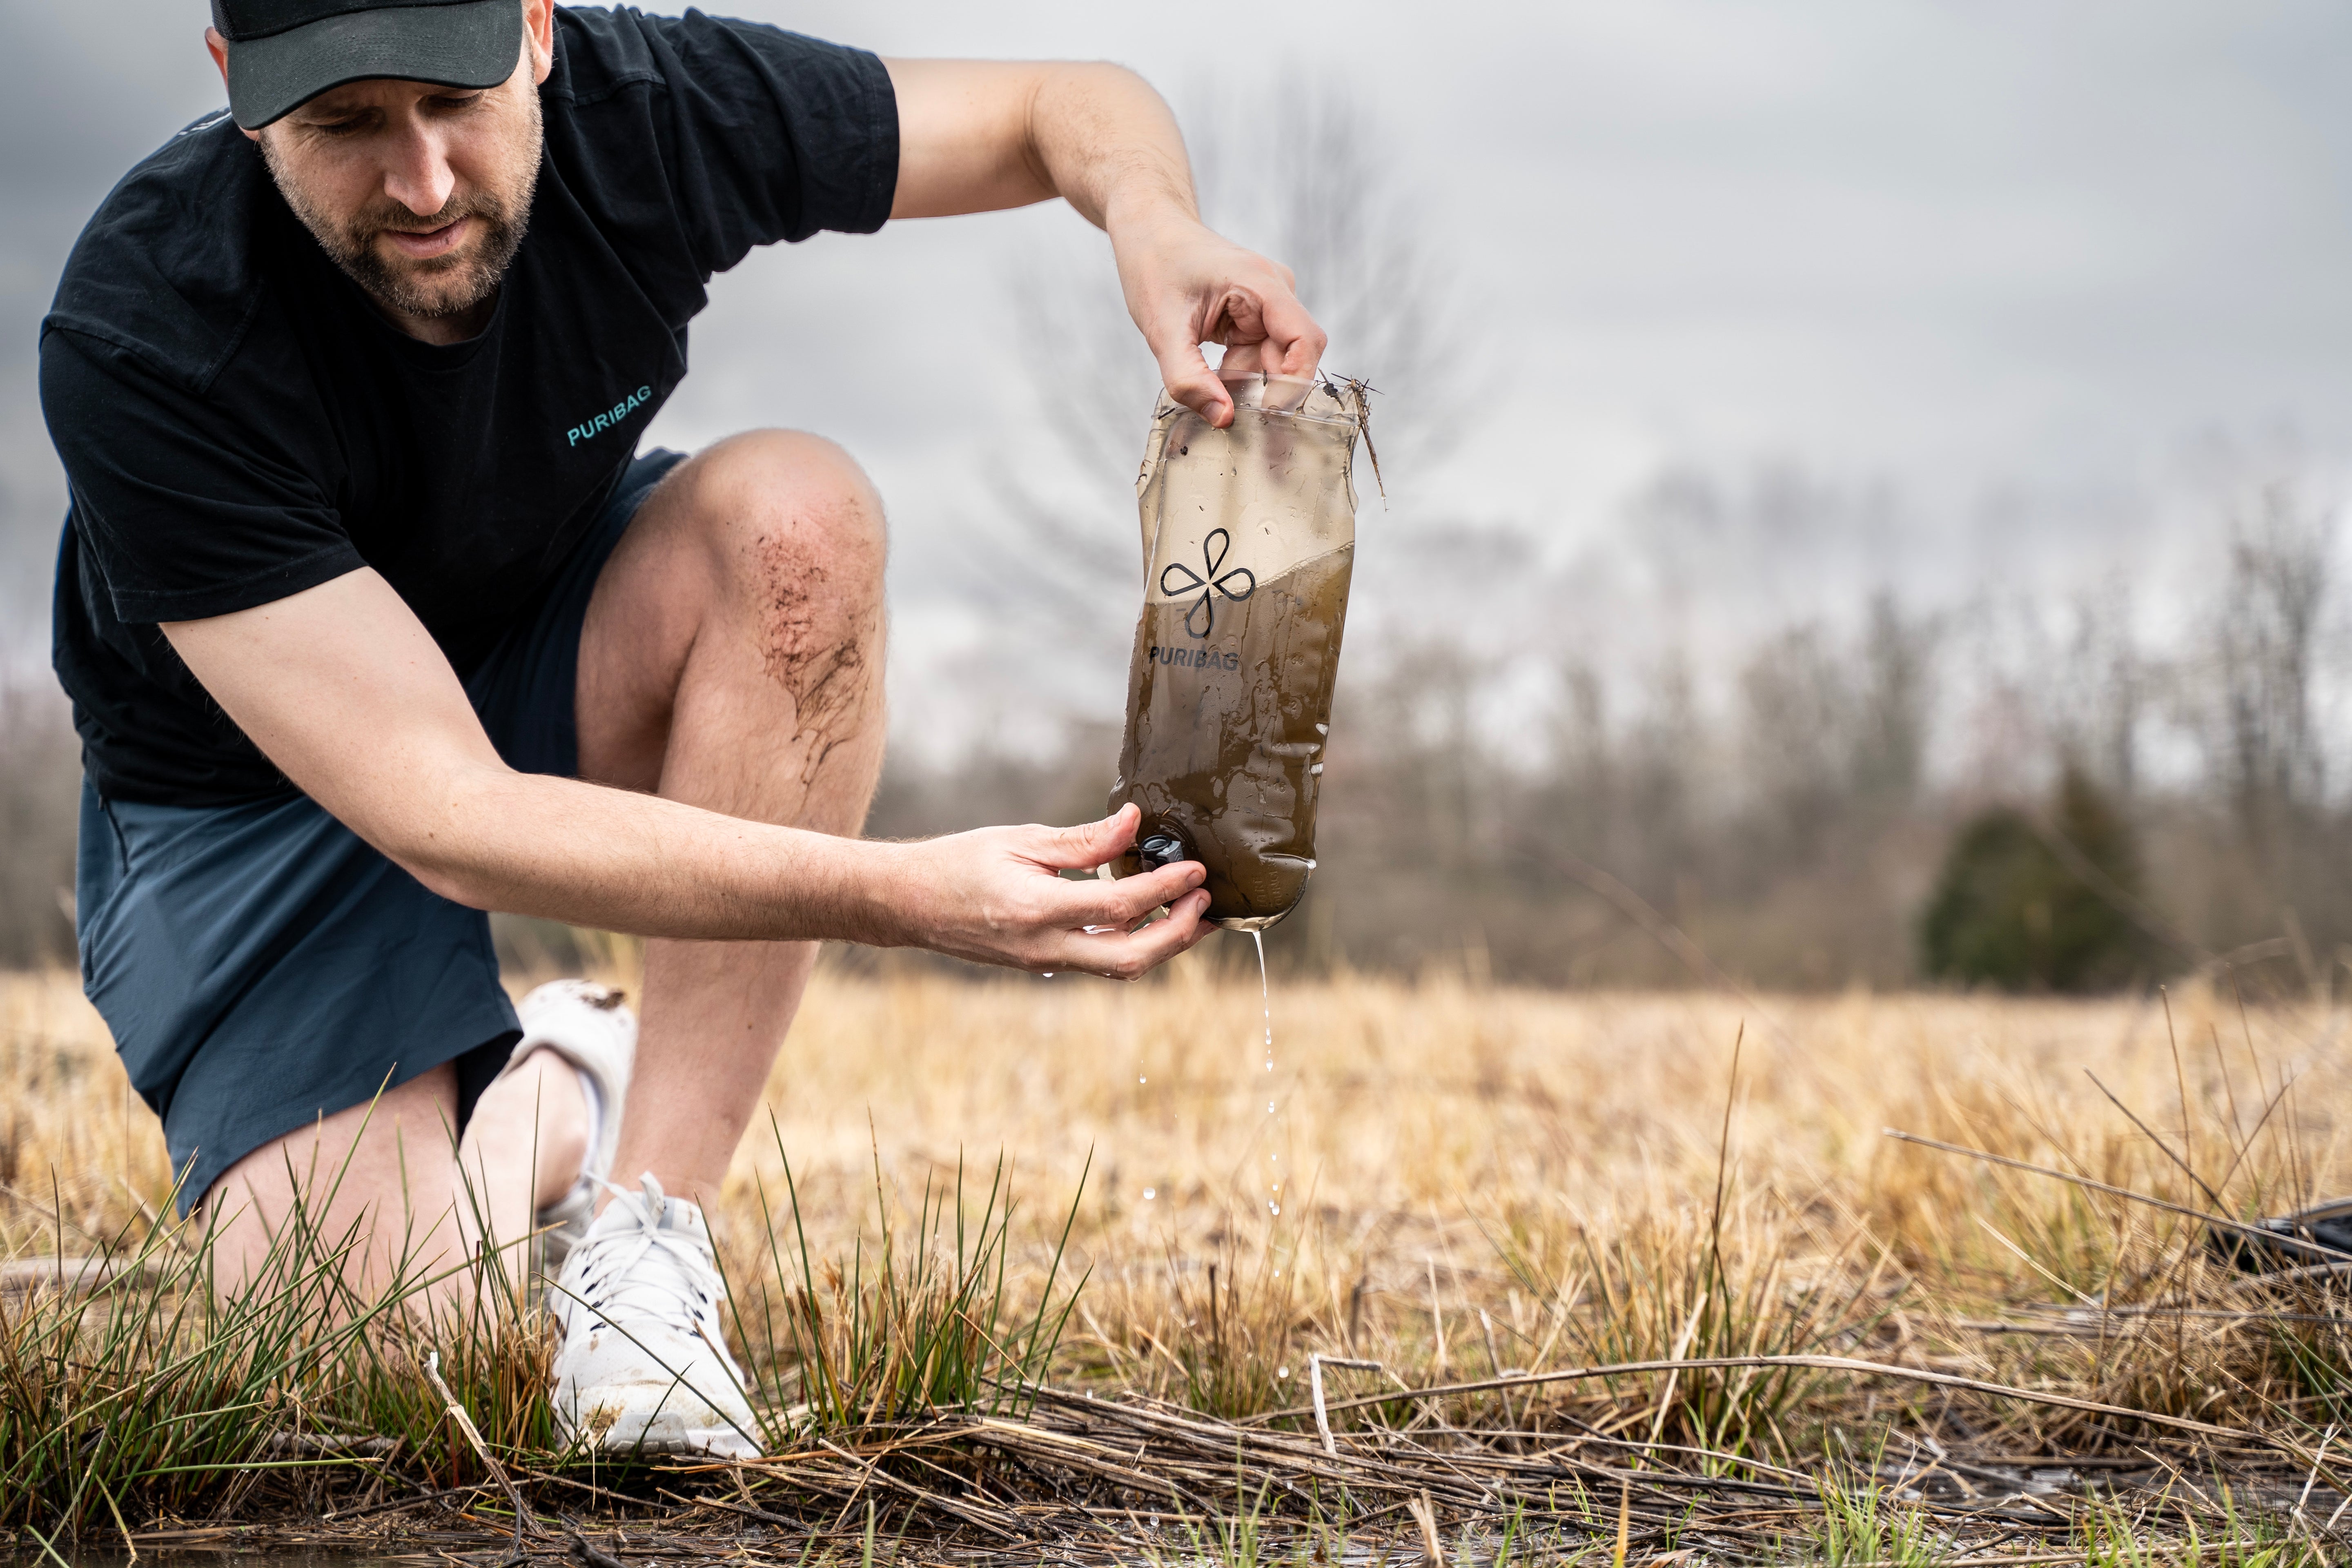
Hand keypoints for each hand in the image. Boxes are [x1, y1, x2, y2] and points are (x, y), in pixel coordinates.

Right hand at [881, 804, 1214, 977]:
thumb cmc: (958, 863)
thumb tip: (1133, 823)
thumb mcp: (1020, 839)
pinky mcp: (1041, 964)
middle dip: (1179, 934)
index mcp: (1037, 910)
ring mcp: (1043, 962)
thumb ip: (1081, 840)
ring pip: (1119, 968)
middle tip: (1206, 902)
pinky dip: (1132, 944)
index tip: (1196, 869)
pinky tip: (1149, 920)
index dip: (1165, 889)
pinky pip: (1098, 962)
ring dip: (1163, 945)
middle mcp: (1044, 947)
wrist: (907, 903)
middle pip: (1131, 958)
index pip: (1119, 907)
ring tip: (1192, 914)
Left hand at [1114, 214, 1327, 428]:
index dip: (1293, 382)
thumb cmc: (1155, 265)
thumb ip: (1189, 378)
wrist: (1150, 231)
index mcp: (1260, 284)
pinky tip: (1214, 374)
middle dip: (1265, 389)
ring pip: (1275, 360)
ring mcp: (1269, 302)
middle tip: (1231, 413)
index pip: (1305, 340)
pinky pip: (1261, 353)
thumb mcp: (1162, 329)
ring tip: (1210, 385)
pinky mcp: (1258, 313)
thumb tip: (1223, 418)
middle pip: (1292, 356)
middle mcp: (1275, 291)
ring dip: (1247, 381)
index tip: (1265, 411)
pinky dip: (1240, 371)